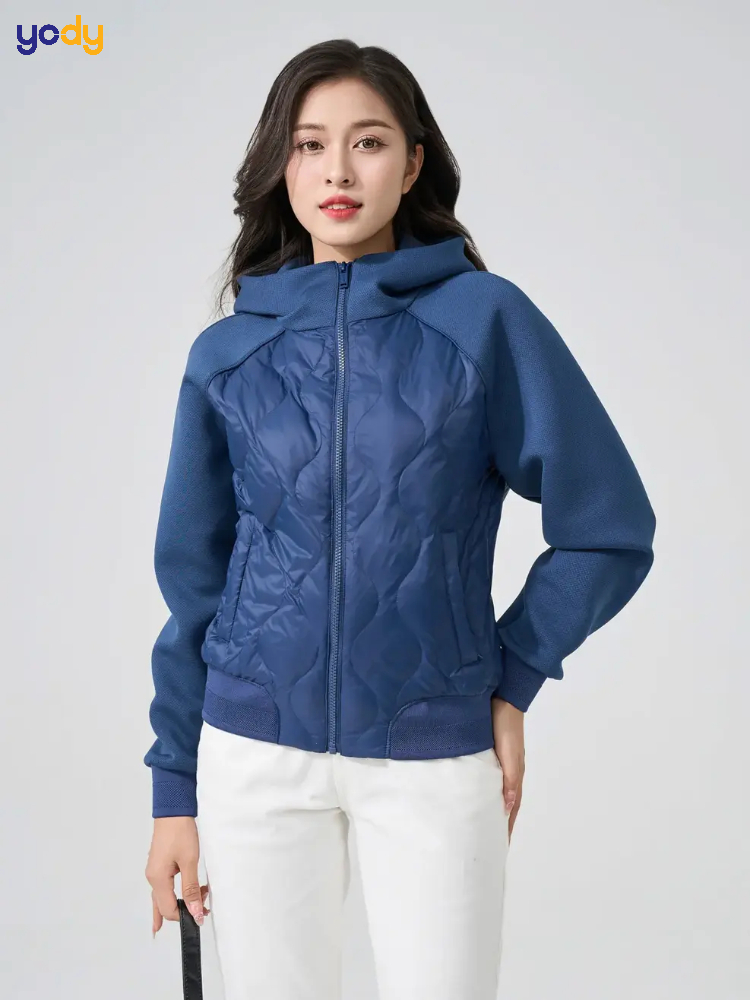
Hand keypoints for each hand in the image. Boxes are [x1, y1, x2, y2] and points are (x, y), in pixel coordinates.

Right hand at [145, 816, 209, 936]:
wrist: (173, 811)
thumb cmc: (180, 833)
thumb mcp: (190, 861)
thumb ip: (191, 889)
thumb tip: (194, 912)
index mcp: (158, 879)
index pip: (169, 909)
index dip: (185, 916)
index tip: (202, 915)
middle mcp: (152, 878)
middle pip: (164, 906)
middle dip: (184, 910)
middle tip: (203, 908)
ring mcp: (154, 871)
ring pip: (164, 897)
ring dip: (181, 901)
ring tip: (199, 902)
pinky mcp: (159, 865)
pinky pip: (163, 887)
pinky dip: (173, 895)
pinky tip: (176, 902)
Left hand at [490, 696, 525, 841]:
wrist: (502, 699)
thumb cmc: (506, 727)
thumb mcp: (509, 755)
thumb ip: (509, 779)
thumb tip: (507, 808)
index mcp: (515, 773)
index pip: (512, 806)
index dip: (507, 824)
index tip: (500, 845)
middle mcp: (509, 769)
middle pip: (505, 800)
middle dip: (499, 819)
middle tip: (488, 839)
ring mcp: (500, 760)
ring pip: (496, 789)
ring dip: (491, 805)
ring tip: (480, 820)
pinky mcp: (490, 751)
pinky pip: (488, 776)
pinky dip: (485, 788)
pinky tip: (475, 791)